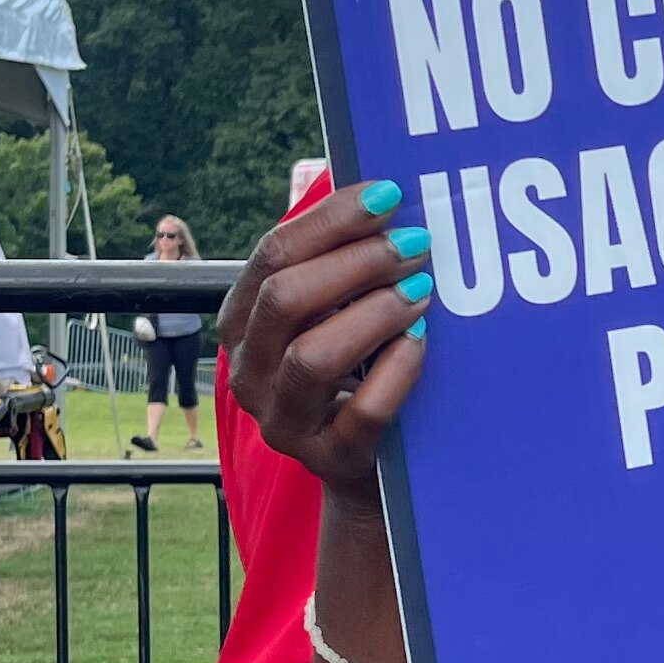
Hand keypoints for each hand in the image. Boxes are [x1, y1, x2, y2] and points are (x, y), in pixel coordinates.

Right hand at [215, 181, 429, 489]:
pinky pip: (362, 413)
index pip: (271, 256)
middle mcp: (249, 372)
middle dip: (355, 261)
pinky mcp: (328, 458)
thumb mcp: (329, 316)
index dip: (330, 220)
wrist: (359, 468)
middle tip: (413, 243)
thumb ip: (338, 265)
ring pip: (313, 357)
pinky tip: (421, 341)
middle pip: (284, 299)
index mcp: (242, 323)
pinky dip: (396, 370)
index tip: (388, 196)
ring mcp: (283, 421)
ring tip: (420, 288)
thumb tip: (384, 194)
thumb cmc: (350, 371)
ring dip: (374, 312)